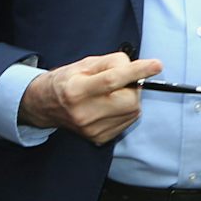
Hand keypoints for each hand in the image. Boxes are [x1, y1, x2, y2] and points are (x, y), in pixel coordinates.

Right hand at [17, 52, 161, 144]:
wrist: (44, 106)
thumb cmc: (66, 81)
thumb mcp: (85, 64)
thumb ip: (113, 62)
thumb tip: (137, 68)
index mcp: (76, 90)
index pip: (113, 80)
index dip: (137, 72)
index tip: (156, 65)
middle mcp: (84, 113)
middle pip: (129, 99)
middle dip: (132, 87)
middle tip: (121, 82)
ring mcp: (92, 129)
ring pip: (133, 111)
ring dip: (130, 98)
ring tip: (110, 94)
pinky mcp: (99, 138)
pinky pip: (128, 121)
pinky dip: (125, 110)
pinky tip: (109, 105)